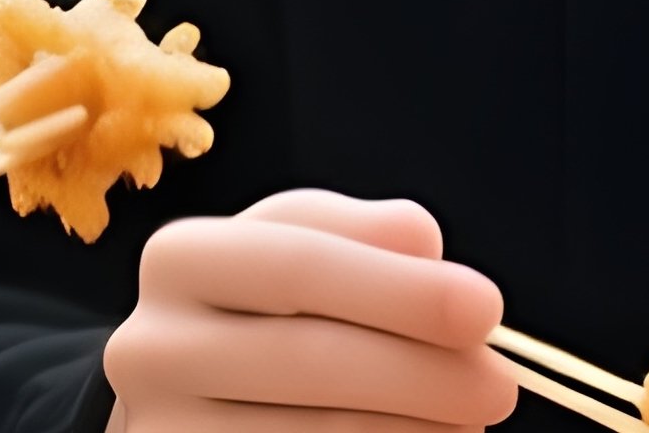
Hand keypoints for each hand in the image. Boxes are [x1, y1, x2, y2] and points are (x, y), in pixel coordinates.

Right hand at [102, 188, 518, 429]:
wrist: (186, 388)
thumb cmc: (270, 302)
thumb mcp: (309, 243)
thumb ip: (365, 235)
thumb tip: (425, 246)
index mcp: (182, 257)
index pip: (302, 266)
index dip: (399, 290)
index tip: (488, 309)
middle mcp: (148, 345)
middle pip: (306, 358)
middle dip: (419, 373)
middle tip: (500, 388)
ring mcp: (155, 429)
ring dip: (403, 431)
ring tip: (469, 424)